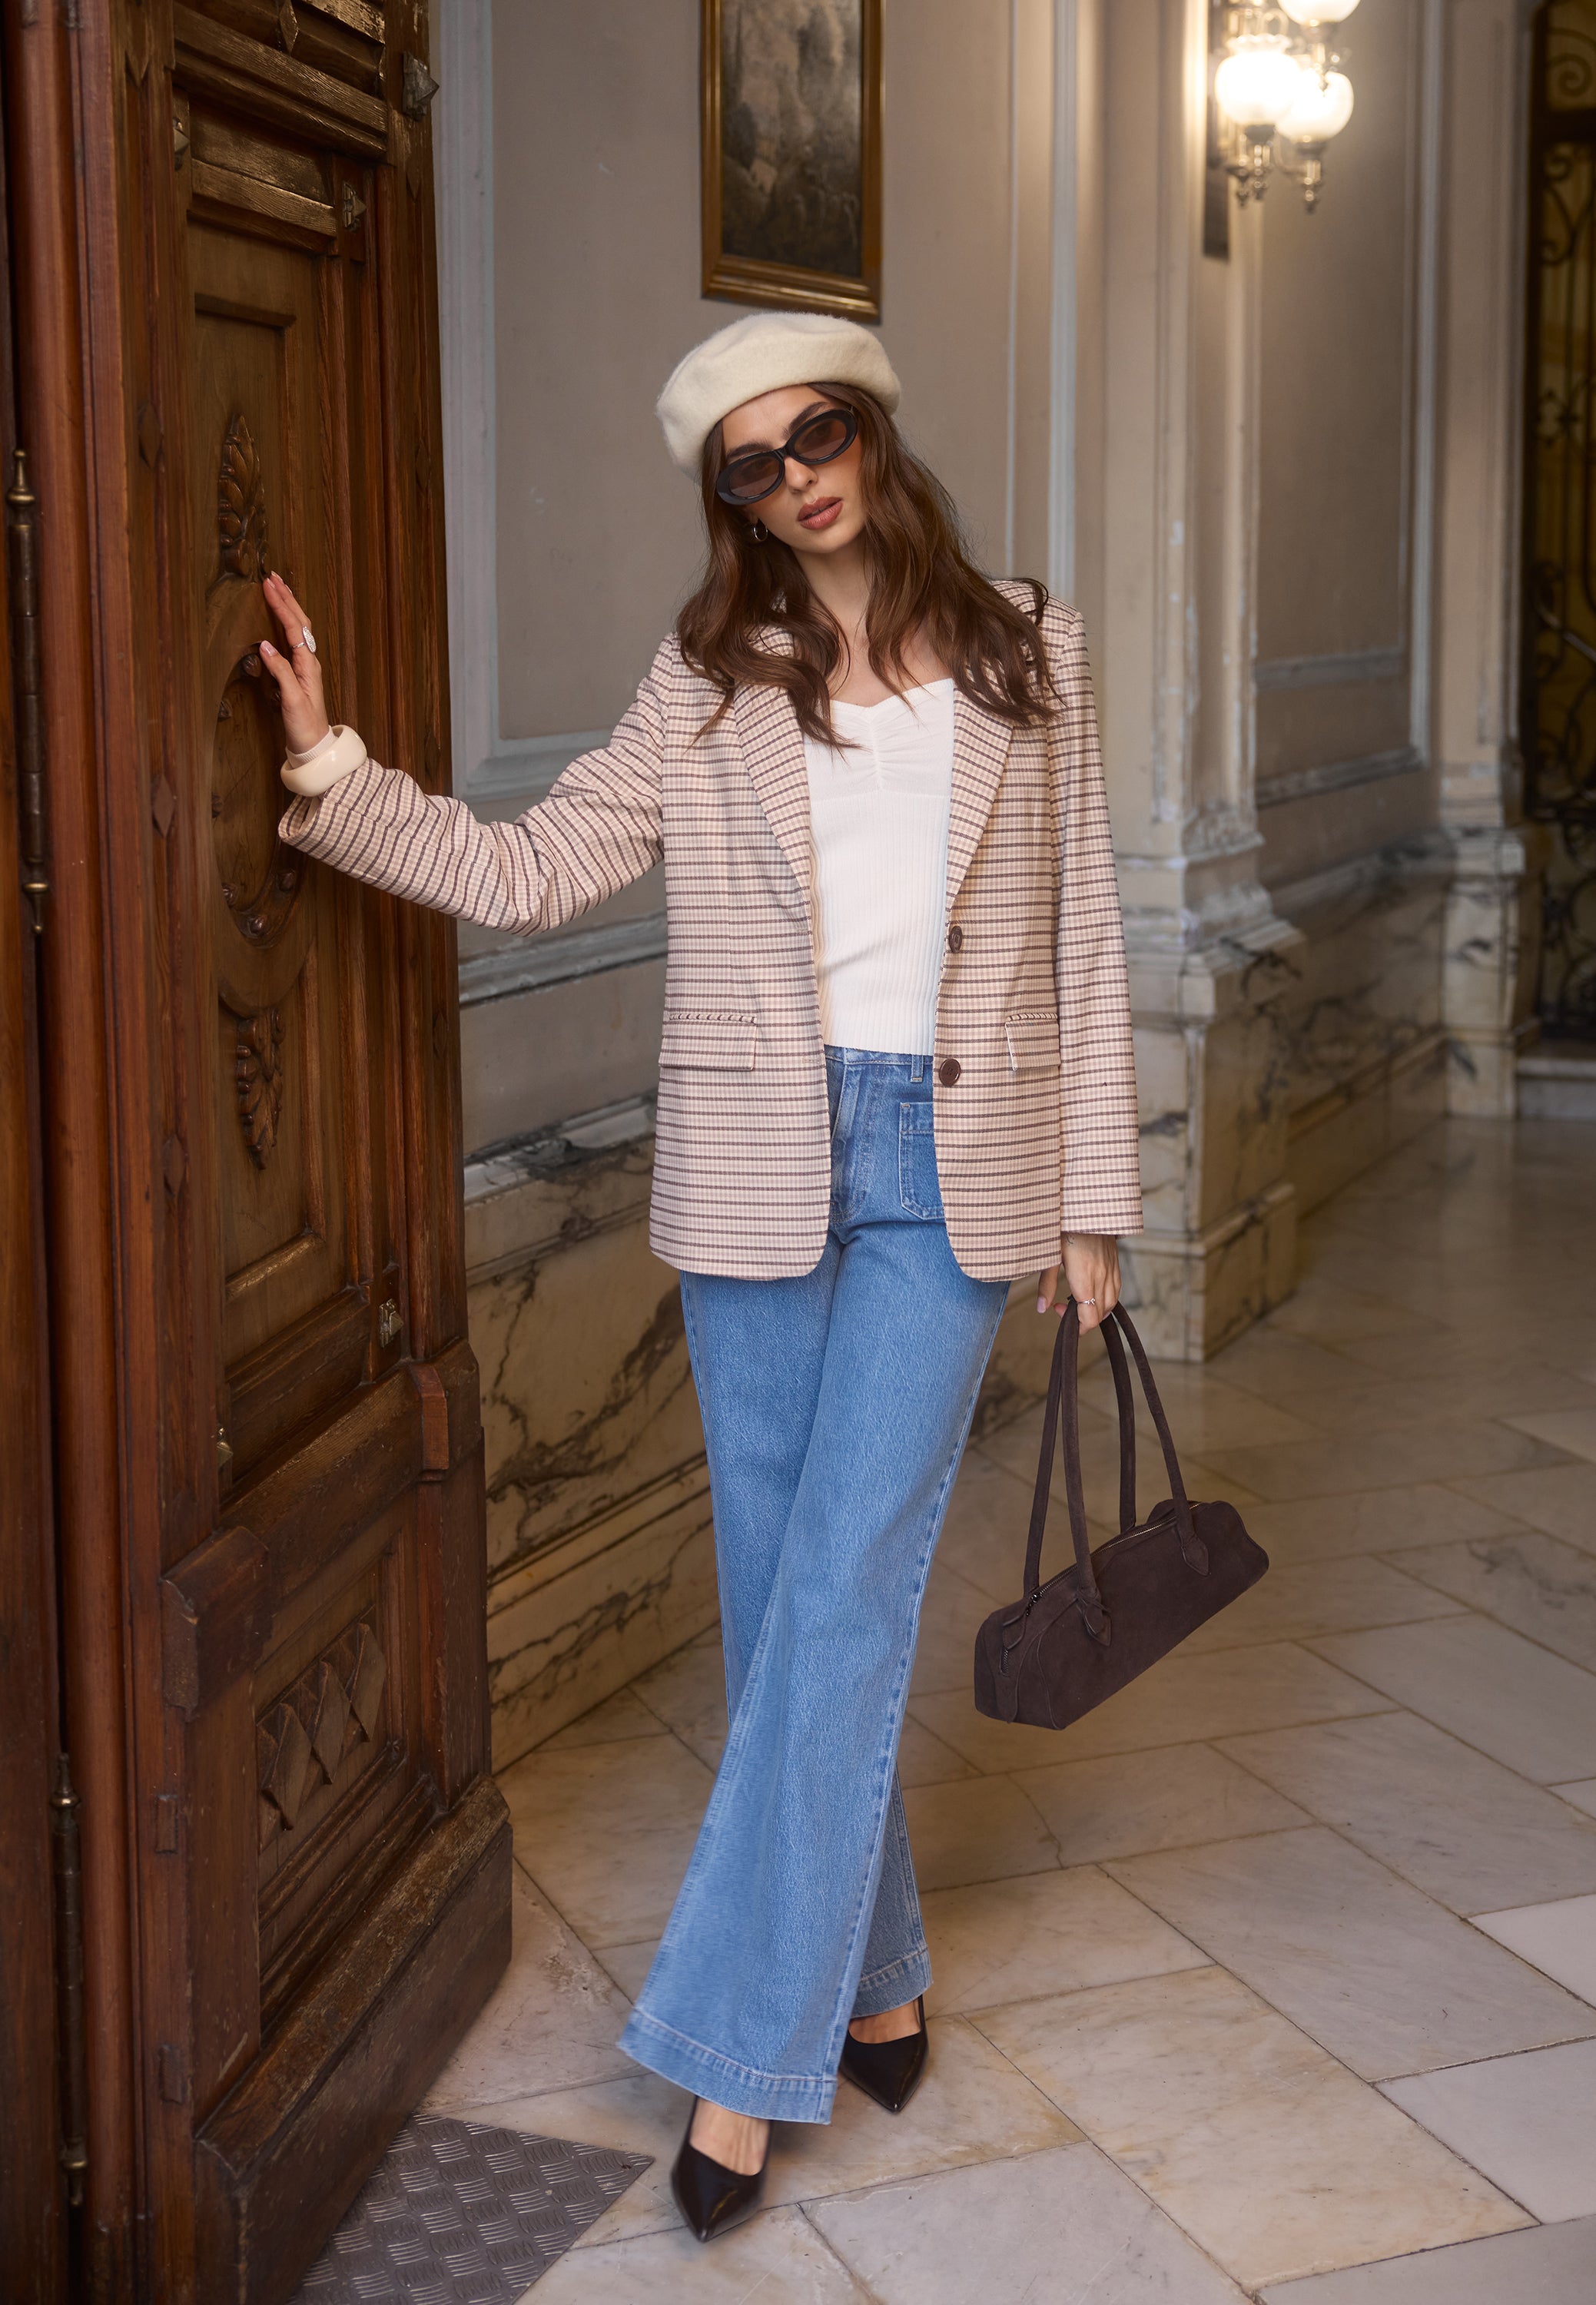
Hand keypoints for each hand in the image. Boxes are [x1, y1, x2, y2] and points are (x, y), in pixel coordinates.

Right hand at [258, 573, 330, 754]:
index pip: (293, 627)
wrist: (313, 744)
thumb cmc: (304, 725)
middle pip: (299, 622)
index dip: (281, 605)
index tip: (268, 586)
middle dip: (286, 597)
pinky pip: (294, 639)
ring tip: (277, 588)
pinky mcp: (300, 672)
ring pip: (298, 628)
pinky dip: (287, 622)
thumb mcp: (291, 699)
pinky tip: (281, 617)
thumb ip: (280, 671)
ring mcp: (305, 666)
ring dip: (288, 606)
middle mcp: (309, 661)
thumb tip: (265, 645)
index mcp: (307, 664)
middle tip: (272, 577)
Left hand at [1037, 1233, 1120, 1332]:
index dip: (1077, 1326)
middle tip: (1063, 1306)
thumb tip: (1042, 1308)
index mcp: (1084, 1276)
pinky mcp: (1115, 1263)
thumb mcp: (1049, 1255)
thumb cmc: (1064, 1227)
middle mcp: (1102, 1276)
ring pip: (1111, 1303)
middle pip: (1100, 1314)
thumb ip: (1046, 1284)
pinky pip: (1116, 1289)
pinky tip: (1091, 1291)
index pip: (1089, 1317)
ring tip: (1076, 1301)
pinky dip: (1105, 1298)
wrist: (1086, 1203)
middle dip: (1083, 1319)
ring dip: (1095, 1310)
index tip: (1058, 1312)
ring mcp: (1111, 1269)